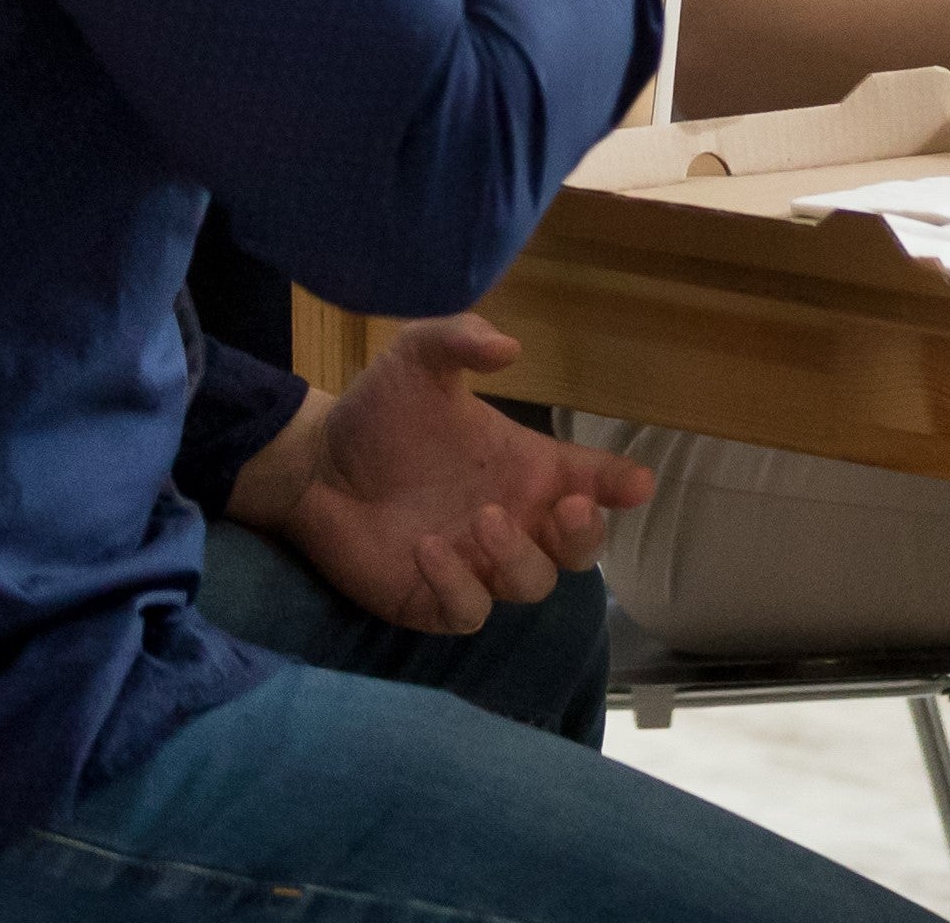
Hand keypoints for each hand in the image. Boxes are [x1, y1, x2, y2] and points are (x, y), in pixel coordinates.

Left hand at [226, 314, 650, 635]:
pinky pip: (467, 611)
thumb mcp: (419, 357)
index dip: (622, 484)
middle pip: (581, 549)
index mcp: (527, 466)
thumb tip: (509, 347)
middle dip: (587, 534)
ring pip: (531, 584)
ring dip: (518, 557)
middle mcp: (515, 518)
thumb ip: (460, 338)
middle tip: (569, 509)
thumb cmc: (379, 412)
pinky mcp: (431, 599)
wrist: (312, 464)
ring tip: (483, 521)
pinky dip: (460, 587)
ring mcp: (476, 564)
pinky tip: (430, 550)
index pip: (595, 480)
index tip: (637, 484)